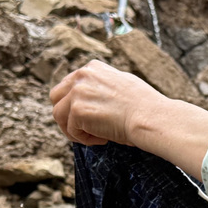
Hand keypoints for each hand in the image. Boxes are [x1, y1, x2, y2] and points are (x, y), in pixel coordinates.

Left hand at [49, 60, 166, 146]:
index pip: (69, 85)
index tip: (90, 117)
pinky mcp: (77, 110)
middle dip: (66, 115)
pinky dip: (85, 139)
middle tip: (84, 129)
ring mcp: (78, 92)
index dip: (76, 104)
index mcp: (93, 68)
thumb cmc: (145, 107)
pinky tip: (103, 139)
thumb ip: (103, 87)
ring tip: (95, 137)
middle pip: (56, 96)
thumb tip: (95, 99)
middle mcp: (82, 76)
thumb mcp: (122, 85)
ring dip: (74, 129)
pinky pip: (71, 131)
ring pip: (59, 115)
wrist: (151, 117)